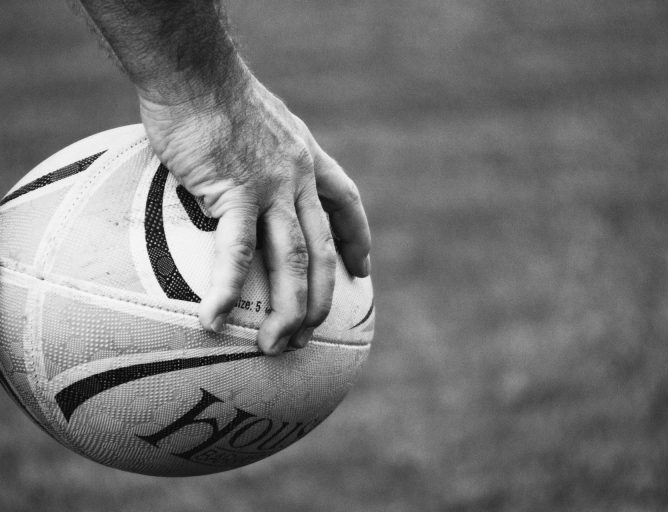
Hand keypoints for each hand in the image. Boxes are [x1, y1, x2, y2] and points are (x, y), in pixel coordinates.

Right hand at [138, 68, 370, 354]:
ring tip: (274, 346)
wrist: (195, 69)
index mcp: (306, 158)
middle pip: (323, 250)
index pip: (346, 202)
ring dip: (289, 310)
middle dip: (323, 298)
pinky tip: (213, 320)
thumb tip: (238, 170)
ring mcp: (270, 188)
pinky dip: (226, 289)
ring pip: (293, 261)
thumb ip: (259, 150)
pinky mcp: (234, 192)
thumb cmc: (213, 91)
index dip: (358, 239)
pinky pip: (237, 251)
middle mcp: (297, 178)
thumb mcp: (254, 117)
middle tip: (312, 334)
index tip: (363, 271)